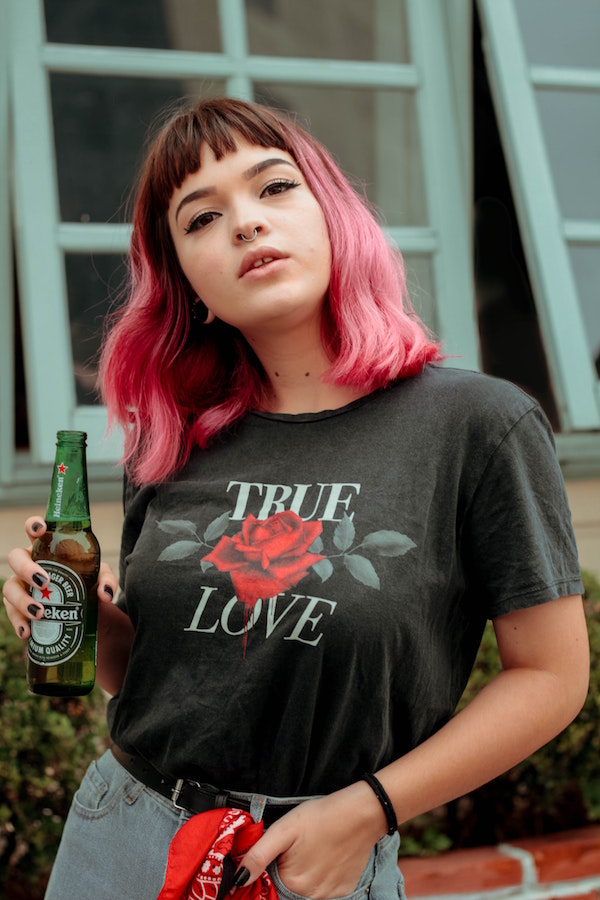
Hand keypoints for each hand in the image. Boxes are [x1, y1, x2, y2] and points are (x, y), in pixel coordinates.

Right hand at [2, 516, 116, 640]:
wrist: (84, 612)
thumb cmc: (87, 583)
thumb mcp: (100, 577)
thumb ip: (106, 580)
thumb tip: (104, 594)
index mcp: (47, 549)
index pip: (34, 531)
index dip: (33, 526)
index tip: (39, 530)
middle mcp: (30, 564)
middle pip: (16, 558)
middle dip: (26, 568)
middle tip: (45, 581)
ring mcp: (21, 586)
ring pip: (9, 588)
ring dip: (22, 600)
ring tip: (40, 613)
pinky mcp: (19, 608)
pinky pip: (12, 614)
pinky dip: (18, 623)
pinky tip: (26, 632)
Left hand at [233, 781, 386, 898]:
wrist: (362, 813)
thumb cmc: (321, 816)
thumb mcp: (284, 829)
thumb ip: (259, 854)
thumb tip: (238, 879)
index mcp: (292, 883)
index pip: (268, 885)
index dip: (267, 869)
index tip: (277, 852)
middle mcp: (311, 896)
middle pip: (286, 888)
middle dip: (285, 870)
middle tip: (297, 846)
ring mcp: (329, 895)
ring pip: (304, 889)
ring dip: (303, 873)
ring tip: (312, 847)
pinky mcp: (344, 889)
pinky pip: (324, 888)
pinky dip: (320, 874)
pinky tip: (326, 854)